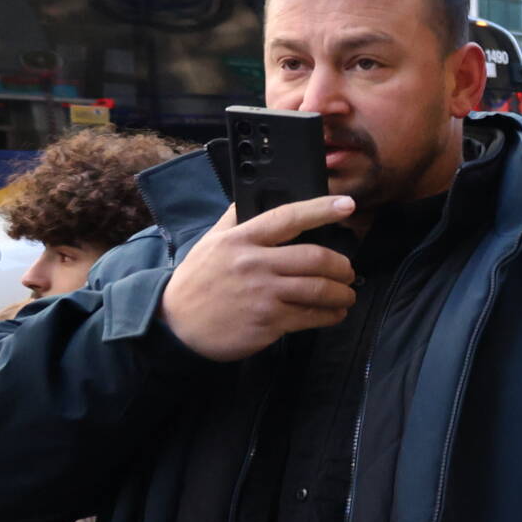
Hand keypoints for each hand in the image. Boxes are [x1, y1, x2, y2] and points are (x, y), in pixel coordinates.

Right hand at [159, 199, 358, 362]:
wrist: (174, 326)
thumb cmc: (196, 282)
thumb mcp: (210, 243)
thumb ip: (233, 219)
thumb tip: (251, 196)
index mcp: (241, 239)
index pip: (287, 217)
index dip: (321, 210)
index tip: (347, 205)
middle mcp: (254, 263)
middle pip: (315, 257)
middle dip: (342, 266)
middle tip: (347, 272)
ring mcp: (263, 294)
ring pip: (319, 288)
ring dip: (342, 293)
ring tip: (346, 295)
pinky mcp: (268, 321)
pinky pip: (311, 316)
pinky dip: (330, 315)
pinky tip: (334, 313)